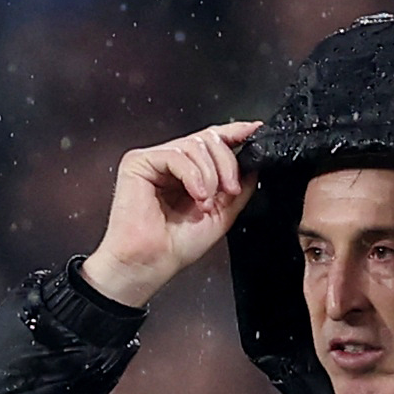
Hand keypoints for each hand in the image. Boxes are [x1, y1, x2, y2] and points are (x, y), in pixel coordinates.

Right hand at [82, 120, 261, 306]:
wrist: (152, 262)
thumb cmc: (176, 246)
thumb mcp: (222, 215)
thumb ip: (239, 189)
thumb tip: (254, 166)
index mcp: (189, 172)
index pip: (213, 141)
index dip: (236, 132)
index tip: (255, 131)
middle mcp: (171, 163)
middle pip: (208, 139)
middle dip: (227, 164)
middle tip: (231, 191)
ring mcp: (155, 160)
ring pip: (194, 145)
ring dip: (210, 175)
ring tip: (206, 203)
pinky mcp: (138, 162)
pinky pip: (176, 155)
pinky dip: (193, 175)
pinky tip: (196, 195)